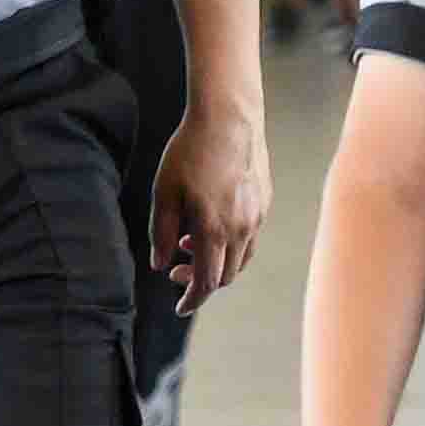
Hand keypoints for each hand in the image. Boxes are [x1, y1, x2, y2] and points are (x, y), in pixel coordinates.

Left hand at [151, 107, 271, 311]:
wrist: (229, 117)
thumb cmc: (191, 151)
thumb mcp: (164, 192)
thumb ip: (160, 234)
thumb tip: (159, 265)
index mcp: (213, 230)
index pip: (206, 281)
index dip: (192, 299)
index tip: (180, 309)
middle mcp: (241, 229)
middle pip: (226, 276)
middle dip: (200, 281)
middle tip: (175, 271)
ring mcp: (257, 216)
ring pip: (241, 258)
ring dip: (216, 262)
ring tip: (189, 242)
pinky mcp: (265, 202)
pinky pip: (250, 236)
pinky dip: (230, 243)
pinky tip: (211, 223)